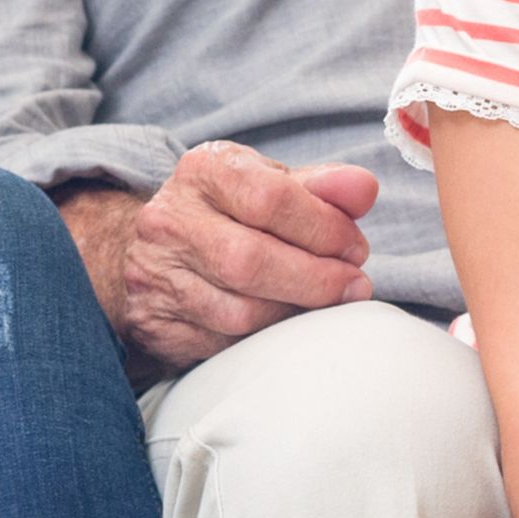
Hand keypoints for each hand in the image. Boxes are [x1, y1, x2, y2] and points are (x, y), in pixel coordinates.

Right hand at [72, 144, 379, 369]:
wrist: (155, 250)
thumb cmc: (228, 212)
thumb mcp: (270, 184)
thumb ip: (321, 187)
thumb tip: (364, 189)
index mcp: (202, 172)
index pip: (269, 198)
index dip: (324, 228)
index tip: (355, 247)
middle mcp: (170, 222)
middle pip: (250, 260)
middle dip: (317, 279)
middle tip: (353, 284)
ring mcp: (158, 278)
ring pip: (239, 313)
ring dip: (296, 312)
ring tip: (324, 302)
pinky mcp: (159, 328)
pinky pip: (225, 345)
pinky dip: (267, 337)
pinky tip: (287, 321)